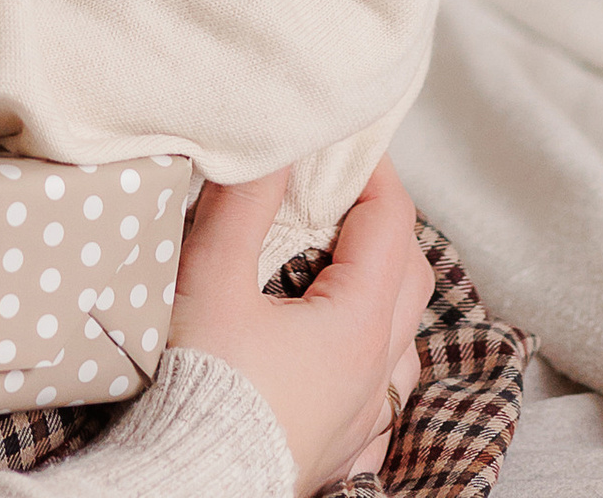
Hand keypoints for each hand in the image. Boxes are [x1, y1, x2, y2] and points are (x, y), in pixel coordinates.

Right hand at [169, 161, 431, 497]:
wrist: (192, 480)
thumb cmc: (203, 382)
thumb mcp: (213, 276)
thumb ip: (244, 204)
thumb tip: (273, 145)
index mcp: (358, 324)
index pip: (392, 222)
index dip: (373, 170)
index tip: (345, 138)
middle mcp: (376, 374)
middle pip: (410, 276)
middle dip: (382, 223)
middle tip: (336, 190)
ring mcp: (364, 420)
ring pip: (402, 343)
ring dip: (381, 294)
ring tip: (333, 268)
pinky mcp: (341, 452)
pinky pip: (383, 401)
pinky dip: (371, 362)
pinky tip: (338, 357)